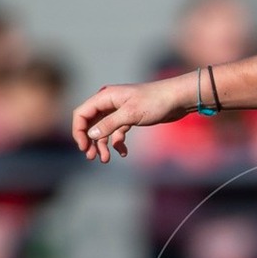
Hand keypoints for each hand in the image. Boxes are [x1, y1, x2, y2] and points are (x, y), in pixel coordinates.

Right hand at [72, 78, 188, 162]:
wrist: (177, 99)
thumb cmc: (155, 102)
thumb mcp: (130, 114)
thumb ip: (109, 124)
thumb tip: (91, 135)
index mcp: (105, 97)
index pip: (82, 114)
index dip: (78, 131)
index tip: (83, 148)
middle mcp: (109, 103)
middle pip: (90, 124)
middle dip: (90, 141)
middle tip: (92, 157)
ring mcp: (119, 111)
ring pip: (103, 130)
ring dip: (103, 145)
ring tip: (105, 160)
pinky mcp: (129, 118)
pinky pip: (116, 132)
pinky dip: (117, 142)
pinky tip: (123, 152)